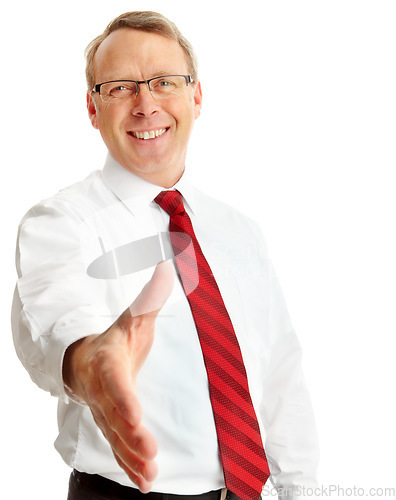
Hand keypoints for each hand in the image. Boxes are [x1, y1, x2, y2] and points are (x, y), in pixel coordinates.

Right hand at [63, 260, 173, 492]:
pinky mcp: (112, 425)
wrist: (86, 362)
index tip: (135, 416)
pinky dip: (130, 465)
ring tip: (149, 475)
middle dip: (130, 435)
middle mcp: (104, 391)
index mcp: (108, 363)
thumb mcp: (131, 317)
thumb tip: (167, 264)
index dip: (124, 400)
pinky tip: (145, 482)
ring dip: (132, 457)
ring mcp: (106, 412)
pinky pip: (119, 448)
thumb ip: (150, 297)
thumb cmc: (114, 340)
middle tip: (148, 451)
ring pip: (116, 438)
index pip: (115, 383)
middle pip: (114, 416)